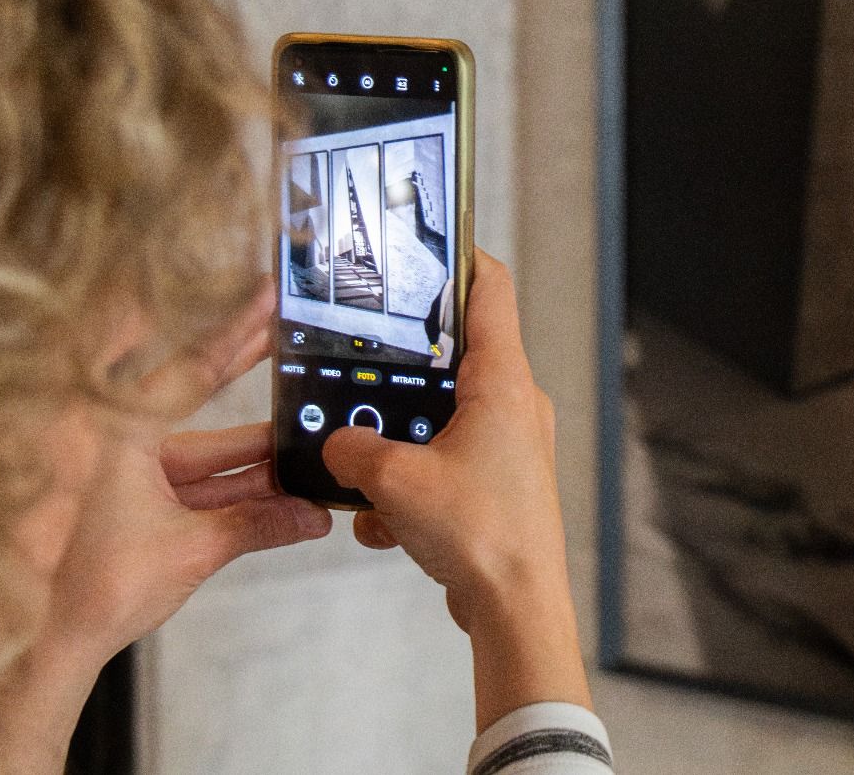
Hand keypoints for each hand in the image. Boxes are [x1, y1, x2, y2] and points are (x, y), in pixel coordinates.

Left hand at [0, 283, 331, 771]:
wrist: (52, 641)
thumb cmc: (96, 589)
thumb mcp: (194, 549)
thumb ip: (259, 523)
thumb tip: (314, 515)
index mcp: (124, 435)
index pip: (195, 371)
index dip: (237, 333)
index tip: (266, 299)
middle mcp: (126, 445)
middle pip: (202, 400)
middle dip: (249, 371)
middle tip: (287, 333)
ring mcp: (135, 475)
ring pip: (211, 453)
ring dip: (259, 455)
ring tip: (310, 441)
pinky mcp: (142, 505)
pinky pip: (201, 483)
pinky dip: (239, 486)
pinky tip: (285, 489)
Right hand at [321, 251, 590, 731]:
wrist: (517, 609)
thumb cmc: (483, 536)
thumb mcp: (394, 480)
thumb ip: (353, 449)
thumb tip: (336, 444)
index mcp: (504, 381)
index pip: (491, 290)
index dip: (461, 259)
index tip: (431, 244)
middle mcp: (516, 406)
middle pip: (456, 357)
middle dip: (404, 368)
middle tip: (363, 365)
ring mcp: (511, 447)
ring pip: (444, 419)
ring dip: (400, 441)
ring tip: (365, 466)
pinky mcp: (500, 486)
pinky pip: (446, 466)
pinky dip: (412, 486)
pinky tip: (384, 521)